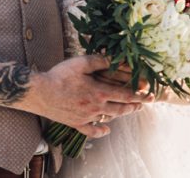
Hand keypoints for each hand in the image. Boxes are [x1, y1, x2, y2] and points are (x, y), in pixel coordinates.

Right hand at [14, 55, 154, 137]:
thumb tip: (113, 58)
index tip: (150, 95)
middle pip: (120, 108)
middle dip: (134, 105)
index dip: (139, 94)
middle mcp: (96, 107)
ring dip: (122, 114)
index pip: (125, 94)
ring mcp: (86, 117)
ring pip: (109, 118)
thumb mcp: (80, 63)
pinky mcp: (76, 123)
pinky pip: (91, 130)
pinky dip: (100, 131)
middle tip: (143, 104)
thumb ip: (98, 60)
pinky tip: (106, 130)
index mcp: (99, 92)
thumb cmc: (59, 75)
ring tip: (129, 111)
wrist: (39, 93)